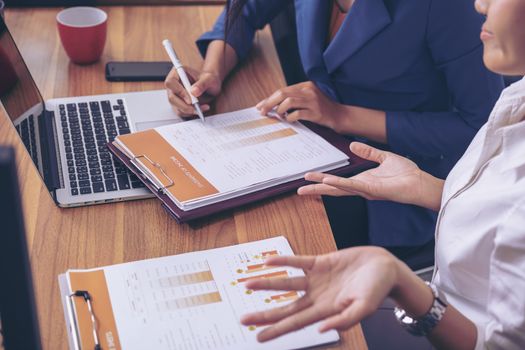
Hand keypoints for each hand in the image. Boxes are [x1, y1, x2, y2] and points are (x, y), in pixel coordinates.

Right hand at [165, 66, 221, 116]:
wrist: (211, 85)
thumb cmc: (209, 79)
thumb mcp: (210, 79)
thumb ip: (202, 84)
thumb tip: (194, 92)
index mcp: (177, 72)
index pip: (171, 82)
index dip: (179, 92)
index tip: (190, 100)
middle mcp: (174, 84)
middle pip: (172, 97)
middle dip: (184, 106)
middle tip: (196, 109)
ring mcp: (175, 95)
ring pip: (176, 107)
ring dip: (189, 110)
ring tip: (203, 108)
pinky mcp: (178, 103)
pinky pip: (181, 111)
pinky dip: (190, 113)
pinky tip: (201, 109)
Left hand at [240, 247, 400, 341]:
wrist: (384, 266)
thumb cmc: (378, 289)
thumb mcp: (365, 307)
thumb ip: (345, 320)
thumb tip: (322, 330)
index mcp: (325, 311)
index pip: (295, 323)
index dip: (276, 330)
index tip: (257, 337)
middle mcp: (316, 297)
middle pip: (285, 308)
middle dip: (264, 314)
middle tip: (244, 319)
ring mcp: (316, 280)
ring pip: (286, 283)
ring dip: (267, 284)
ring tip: (247, 284)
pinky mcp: (319, 263)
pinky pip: (297, 261)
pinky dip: (283, 261)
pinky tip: (268, 261)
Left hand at [256, 81, 345, 129]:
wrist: (340, 116)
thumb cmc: (321, 109)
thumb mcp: (308, 99)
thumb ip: (293, 99)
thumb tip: (272, 106)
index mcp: (305, 85)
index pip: (282, 90)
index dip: (269, 98)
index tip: (260, 106)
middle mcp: (309, 91)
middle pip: (283, 94)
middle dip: (269, 103)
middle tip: (262, 112)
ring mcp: (313, 101)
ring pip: (289, 102)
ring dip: (279, 110)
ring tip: (278, 116)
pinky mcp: (316, 112)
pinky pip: (298, 113)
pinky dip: (290, 118)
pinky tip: (289, 120)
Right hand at [298, 142, 432, 206]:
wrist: (420, 183)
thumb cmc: (406, 174)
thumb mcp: (384, 157)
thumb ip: (368, 152)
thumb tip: (353, 145)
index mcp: (363, 180)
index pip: (338, 181)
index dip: (323, 180)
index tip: (309, 180)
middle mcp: (361, 188)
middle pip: (333, 189)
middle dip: (316, 189)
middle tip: (299, 190)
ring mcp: (365, 190)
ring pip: (338, 188)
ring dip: (322, 185)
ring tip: (306, 186)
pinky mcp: (372, 189)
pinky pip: (352, 185)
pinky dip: (339, 183)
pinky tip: (328, 181)